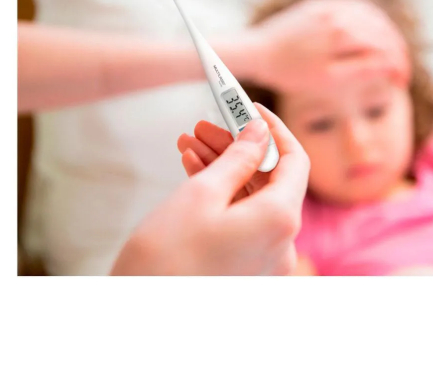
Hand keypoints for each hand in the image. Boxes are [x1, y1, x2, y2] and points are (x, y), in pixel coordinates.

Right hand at [111, 105, 309, 274]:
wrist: (138, 323)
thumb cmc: (165, 261)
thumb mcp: (201, 194)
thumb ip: (238, 158)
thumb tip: (260, 132)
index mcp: (280, 219)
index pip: (295, 160)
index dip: (274, 130)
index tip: (251, 110)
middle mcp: (281, 242)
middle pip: (269, 178)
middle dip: (238, 147)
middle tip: (206, 124)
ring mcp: (264, 258)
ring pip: (251, 198)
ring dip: (224, 168)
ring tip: (190, 143)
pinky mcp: (246, 267)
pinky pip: (242, 219)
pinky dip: (222, 195)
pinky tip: (194, 170)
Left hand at [244, 0, 410, 92]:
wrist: (257, 52)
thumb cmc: (290, 72)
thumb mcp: (327, 79)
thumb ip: (361, 70)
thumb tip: (390, 65)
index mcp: (343, 33)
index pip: (384, 47)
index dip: (398, 65)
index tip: (402, 82)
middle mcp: (339, 13)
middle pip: (382, 29)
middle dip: (397, 51)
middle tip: (401, 71)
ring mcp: (329, 5)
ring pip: (371, 15)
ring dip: (387, 34)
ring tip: (393, 53)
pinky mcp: (319, 4)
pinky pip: (353, 6)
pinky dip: (370, 19)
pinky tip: (374, 32)